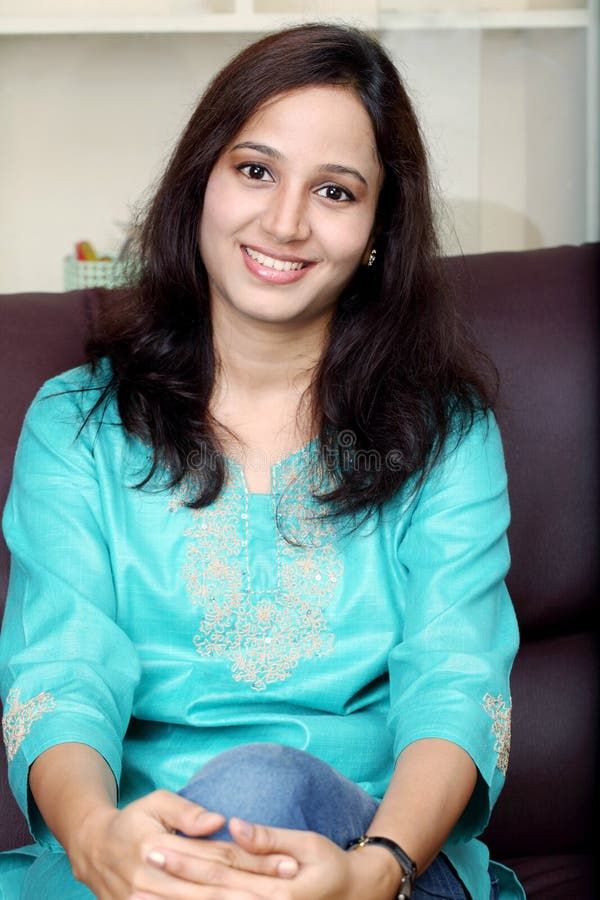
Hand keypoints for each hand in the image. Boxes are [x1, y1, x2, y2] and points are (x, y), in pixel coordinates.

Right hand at [67, 790, 298, 899]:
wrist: (91, 850)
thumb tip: (219, 820)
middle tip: (289, 890)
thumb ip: (186, 812)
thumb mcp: (155, 803)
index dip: (253, 860)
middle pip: (214, 886)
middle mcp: (152, 876)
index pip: (216, 855)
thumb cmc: (132, 822)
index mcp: (158, 844)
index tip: (287, 862)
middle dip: (255, 891)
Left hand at [150, 817, 401, 899]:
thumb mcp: (308, 844)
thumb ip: (269, 838)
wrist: (358, 896)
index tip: (153, 846)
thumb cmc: (332, 866)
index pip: (219, 872)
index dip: (184, 860)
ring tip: (137, 897)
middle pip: (207, 898)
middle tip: (135, 872)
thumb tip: (232, 827)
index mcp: (273, 890)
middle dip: (169, 886)